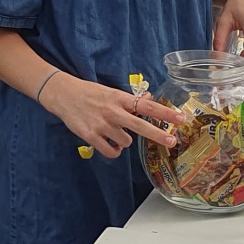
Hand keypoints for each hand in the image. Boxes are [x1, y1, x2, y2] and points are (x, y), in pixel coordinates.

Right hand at [43, 74, 183, 158]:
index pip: (147, 106)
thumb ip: (130, 99)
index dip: (165, 113)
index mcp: (120, 98)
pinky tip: (110, 144)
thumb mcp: (111, 92)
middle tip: (172, 142)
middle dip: (159, 135)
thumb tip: (150, 98)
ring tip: (115, 134)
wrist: (63, 94)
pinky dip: (114, 151)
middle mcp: (113, 111)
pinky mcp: (91, 136)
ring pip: (126, 142)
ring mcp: (102, 125)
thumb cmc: (89, 93)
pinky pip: (111, 152)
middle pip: (141, 126)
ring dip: (124, 141)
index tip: (180, 118)